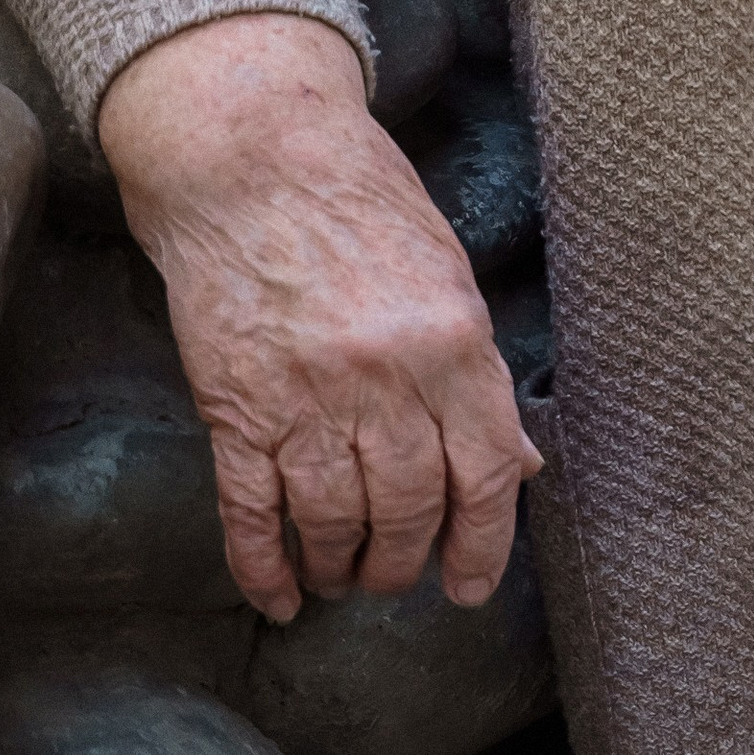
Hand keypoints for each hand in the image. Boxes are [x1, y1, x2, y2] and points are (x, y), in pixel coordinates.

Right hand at [100, 13, 535, 618]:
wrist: (251, 159)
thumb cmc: (360, 205)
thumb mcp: (446, 277)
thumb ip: (478, 375)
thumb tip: (517, 463)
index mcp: (453, 343)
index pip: (485, 474)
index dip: (484, 544)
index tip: (471, 583)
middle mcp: (386, 380)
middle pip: (408, 509)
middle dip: (405, 562)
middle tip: (398, 578)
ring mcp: (306, 399)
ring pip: (334, 521)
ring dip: (341, 566)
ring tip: (343, 578)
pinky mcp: (235, 407)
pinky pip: (252, 512)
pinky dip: (264, 566)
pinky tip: (278, 595)